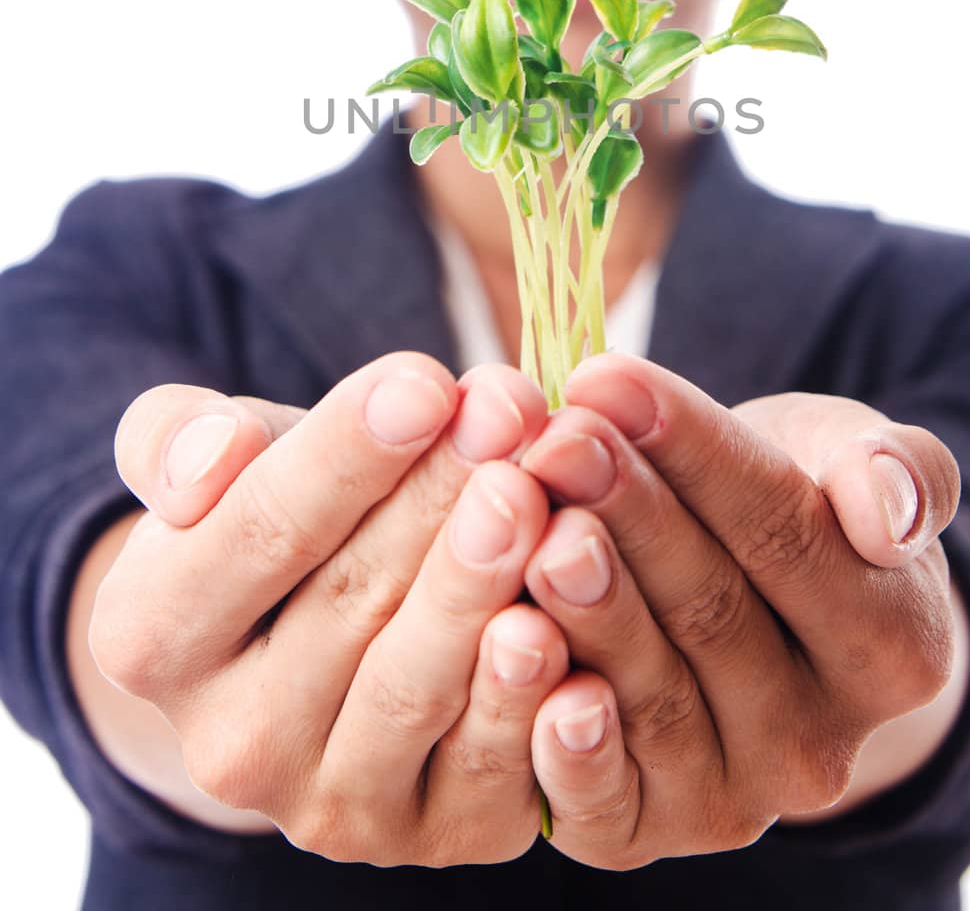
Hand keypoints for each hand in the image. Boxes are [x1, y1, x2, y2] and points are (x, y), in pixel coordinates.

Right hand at [92, 353, 571, 864]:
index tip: (426, 381)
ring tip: (541, 501)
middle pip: (350, 600)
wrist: (323, 642)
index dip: (347, 452)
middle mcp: (230, 744)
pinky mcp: (434, 832)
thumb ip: (183, 439)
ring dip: (484, 588)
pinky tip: (573, 629)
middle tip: (512, 414)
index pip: (260, 529)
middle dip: (438, 496)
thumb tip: (212, 454)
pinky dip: (533, 701)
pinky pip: (491, 768)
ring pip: (417, 687)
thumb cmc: (278, 515)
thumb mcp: (217, 459)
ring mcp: (333, 805)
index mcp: (152, 637)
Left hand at [515, 352, 962, 868]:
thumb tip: (887, 511)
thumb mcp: (854, 459)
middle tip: (550, 438)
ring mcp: (737, 797)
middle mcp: (823, 745)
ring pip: (651, 692)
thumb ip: (895, 471)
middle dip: (622, 510)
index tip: (606, 376)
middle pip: (710, 610)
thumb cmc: (798, 504)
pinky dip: (558, 732)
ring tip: (523, 517)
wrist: (749, 602)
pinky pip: (600, 794)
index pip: (783, 530)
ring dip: (581, 600)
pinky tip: (514, 650)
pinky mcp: (649, 831)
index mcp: (895, 648)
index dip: (692, 450)